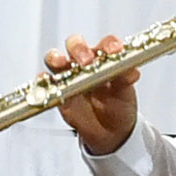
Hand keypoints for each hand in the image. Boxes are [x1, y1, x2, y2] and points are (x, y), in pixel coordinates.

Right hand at [43, 34, 138, 154]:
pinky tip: (46, 82)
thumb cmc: (119, 106)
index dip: (109, 44)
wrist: (110, 131)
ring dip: (56, 58)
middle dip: (79, 49)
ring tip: (61, 64)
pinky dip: (43, 80)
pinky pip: (45, 82)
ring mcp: (69, 75)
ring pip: (56, 59)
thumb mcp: (126, 94)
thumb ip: (126, 80)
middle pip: (76, 45)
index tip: (115, 50)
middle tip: (85, 61)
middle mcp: (85, 62)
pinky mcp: (57, 91)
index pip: (105, 44)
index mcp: (105, 58)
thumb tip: (133, 72)